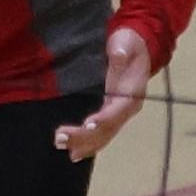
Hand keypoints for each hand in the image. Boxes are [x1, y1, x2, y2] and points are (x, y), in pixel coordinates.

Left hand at [54, 27, 151, 163]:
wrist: (135, 47)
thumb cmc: (129, 44)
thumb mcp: (126, 42)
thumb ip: (122, 50)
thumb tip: (118, 54)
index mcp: (132, 93)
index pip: (118, 110)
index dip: (105, 119)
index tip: (88, 125)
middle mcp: (127, 108)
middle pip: (107, 128)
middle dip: (85, 136)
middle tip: (60, 138)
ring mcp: (118, 113)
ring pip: (103, 135)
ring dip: (83, 144)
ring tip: (61, 146)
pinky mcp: (110, 114)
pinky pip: (100, 133)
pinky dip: (88, 144)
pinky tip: (74, 153)